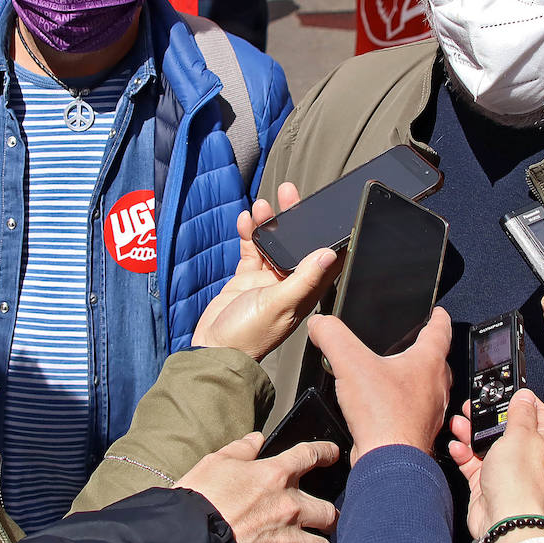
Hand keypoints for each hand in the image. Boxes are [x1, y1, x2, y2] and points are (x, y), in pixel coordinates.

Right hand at [175, 433, 339, 542]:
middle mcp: (290, 506)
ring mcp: (290, 539)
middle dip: (326, 516)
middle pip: (329, 511)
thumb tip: (256, 440)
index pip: (310, 455)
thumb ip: (240, 450)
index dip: (325, 452)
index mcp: (275, 475)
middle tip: (320, 519)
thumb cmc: (199, 500)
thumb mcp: (215, 464)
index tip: (333, 454)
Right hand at [192, 184, 338, 360]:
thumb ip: (303, 279)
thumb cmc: (249, 336)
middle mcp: (288, 284)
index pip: (324, 260)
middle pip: (297, 245)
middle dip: (293, 218)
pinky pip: (251, 250)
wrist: (214, 349)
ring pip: (272, 243)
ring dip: (269, 223)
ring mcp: (267, 281)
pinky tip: (245, 220)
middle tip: (289, 193)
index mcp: (304, 292)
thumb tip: (329, 254)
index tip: (327, 210)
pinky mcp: (247, 279)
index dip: (328, 235)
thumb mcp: (279, 305)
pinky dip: (248, 234)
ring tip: (262, 204)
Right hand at [306, 308, 451, 464]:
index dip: (439, 317)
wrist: (388, 461)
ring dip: (415, 377)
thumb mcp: (350, 362)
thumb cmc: (383, 416)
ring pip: (428, 386)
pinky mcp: (417, 430)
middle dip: (426, 349)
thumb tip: (320, 323)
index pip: (441, 331)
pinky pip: (415, 409)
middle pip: (437, 360)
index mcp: (428, 363)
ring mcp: (429, 411)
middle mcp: (435, 386)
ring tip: (395, 373)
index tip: (439, 312)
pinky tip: (384, 405)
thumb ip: (333, 336)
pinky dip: (404, 402)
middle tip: (415, 341)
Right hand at [447, 390, 543, 542]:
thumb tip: (525, 395)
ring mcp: (505, 469)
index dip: (522, 399)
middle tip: (473, 406)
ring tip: (459, 423)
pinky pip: (472, 462)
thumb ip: (520, 412)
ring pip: (486, 443)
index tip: (505, 388)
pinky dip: (463, 453)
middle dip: (487, 415)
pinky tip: (456, 447)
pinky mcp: (486, 482)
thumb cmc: (518, 480)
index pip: (536, 413)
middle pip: (505, 427)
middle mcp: (525, 455)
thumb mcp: (519, 434)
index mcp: (542, 442)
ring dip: (470, 432)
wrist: (503, 519)